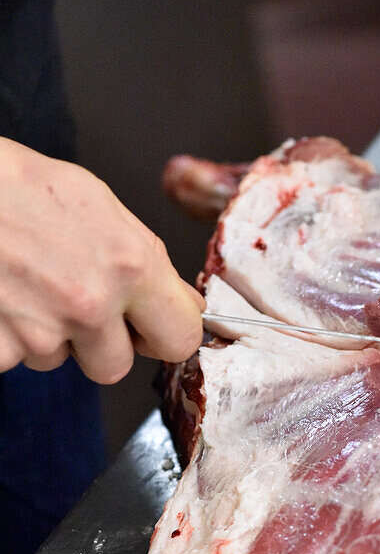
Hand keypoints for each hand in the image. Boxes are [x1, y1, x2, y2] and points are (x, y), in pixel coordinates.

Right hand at [0, 139, 204, 381]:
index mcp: (128, 266)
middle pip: (115, 367)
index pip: (179, 339)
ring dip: (49, 336)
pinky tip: (5, 298)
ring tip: (30, 287)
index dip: (164, 335)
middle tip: (76, 305)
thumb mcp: (100, 205)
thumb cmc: (19, 187)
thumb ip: (149, 259)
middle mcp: (89, 304)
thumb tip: (187, 303)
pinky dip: (8, 338)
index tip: (152, 328)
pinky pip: (15, 360)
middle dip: (100, 345)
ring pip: (59, 361)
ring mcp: (41, 332)